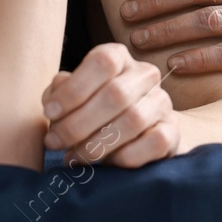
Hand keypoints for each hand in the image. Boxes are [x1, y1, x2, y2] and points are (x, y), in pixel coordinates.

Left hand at [42, 43, 179, 166]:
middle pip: (116, 94)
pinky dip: (123, 157)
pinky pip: (152, 144)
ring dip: (95, 144)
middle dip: (78, 123)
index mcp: (120, 58)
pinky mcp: (172, 132)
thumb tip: (55, 95)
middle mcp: (145, 75)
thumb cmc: (93, 110)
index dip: (74, 88)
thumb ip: (60, 91)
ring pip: (133, 121)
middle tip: (55, 142)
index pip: (103, 62)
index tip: (50, 112)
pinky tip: (105, 163)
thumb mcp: (72, 96)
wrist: (136, 131)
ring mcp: (162, 103)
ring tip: (73, 157)